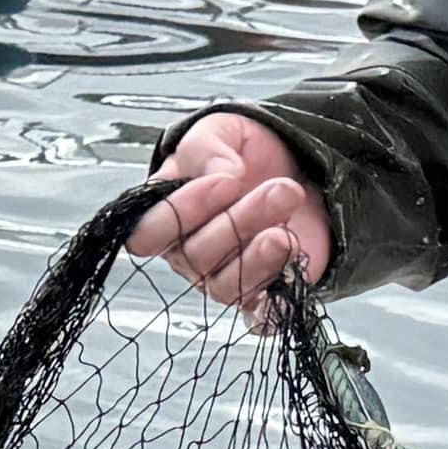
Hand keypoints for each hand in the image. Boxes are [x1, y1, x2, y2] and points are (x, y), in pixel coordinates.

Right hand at [135, 115, 331, 313]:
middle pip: (196, 256)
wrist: (300, 167)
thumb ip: (206, 147)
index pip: (147, 234)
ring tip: (289, 227)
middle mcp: (190, 253)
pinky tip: (289, 271)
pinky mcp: (263, 294)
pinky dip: (272, 305)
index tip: (225, 181)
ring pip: (227, 286)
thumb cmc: (249, 154)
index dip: (180, 213)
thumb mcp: (220, 130)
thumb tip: (220, 175)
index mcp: (166, 216)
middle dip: (240, 220)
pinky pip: (258, 317)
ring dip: (260, 256)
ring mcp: (224, 277)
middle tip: (280, 188)